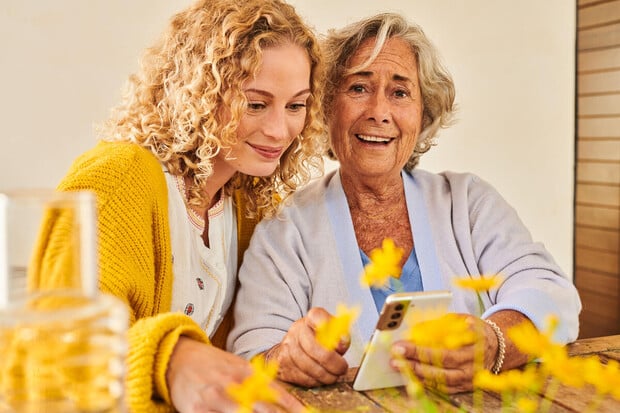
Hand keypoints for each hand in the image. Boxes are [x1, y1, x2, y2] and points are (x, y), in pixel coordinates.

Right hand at [167, 336, 304, 412]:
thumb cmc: (211, 364)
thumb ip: (256, 381)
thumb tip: (281, 397)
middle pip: (259, 408)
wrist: (177, 359)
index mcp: (242, 371)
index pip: (272, 389)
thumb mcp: (236, 365)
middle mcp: (229, 384)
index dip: (290, 404)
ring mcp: (212, 399)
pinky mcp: (196, 412)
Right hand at [264, 307, 349, 386]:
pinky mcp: (282, 362)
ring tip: (333, 376)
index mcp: (312, 318)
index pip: (317, 317)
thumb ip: (341, 336)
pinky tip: (320, 378)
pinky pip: (300, 375)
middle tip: (342, 369)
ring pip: (307, 365)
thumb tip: (342, 343)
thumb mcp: (334, 335)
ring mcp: (287, 345)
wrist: (295, 348)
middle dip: (332, 363)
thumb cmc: (320, 341)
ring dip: (324, 375)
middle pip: (313, 347)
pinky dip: (314, 380)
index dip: (329, 330)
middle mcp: (297, 329)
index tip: (341, 345)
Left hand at [390, 314, 496, 393]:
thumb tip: (414, 330)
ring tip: (397, 365)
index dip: (421, 348)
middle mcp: (473, 364)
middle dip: (414, 361)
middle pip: (441, 366)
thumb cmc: (473, 330)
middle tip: (395, 354)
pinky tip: (411, 374)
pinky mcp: (465, 387)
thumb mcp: (459, 319)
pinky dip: (426, 381)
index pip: (444, 348)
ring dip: (417, 373)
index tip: (401, 343)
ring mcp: (470, 378)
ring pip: (441, 380)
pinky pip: (443, 387)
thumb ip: (440, 324)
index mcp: (474, 343)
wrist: (496, 348)